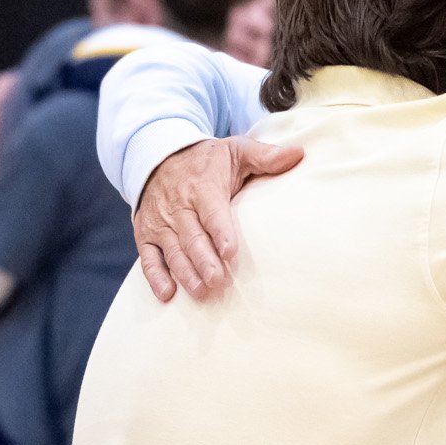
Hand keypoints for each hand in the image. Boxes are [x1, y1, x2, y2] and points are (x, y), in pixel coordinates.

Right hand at [135, 135, 303, 302]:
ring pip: (172, 250)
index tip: (230, 251)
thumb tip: (299, 154)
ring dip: (185, 272)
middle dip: (204, 260)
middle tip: (218, 281)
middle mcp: (178, 206)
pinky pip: (148, 257)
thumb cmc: (207, 160)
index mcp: (203, 186)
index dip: (220, 231)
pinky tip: (167, 294)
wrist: (159, 155)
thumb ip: (265, 155)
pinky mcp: (146, 234)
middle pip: (191, 236)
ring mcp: (160, 222)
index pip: (212, 211)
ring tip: (200, 291)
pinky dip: (154, 276)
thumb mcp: (236, 150)